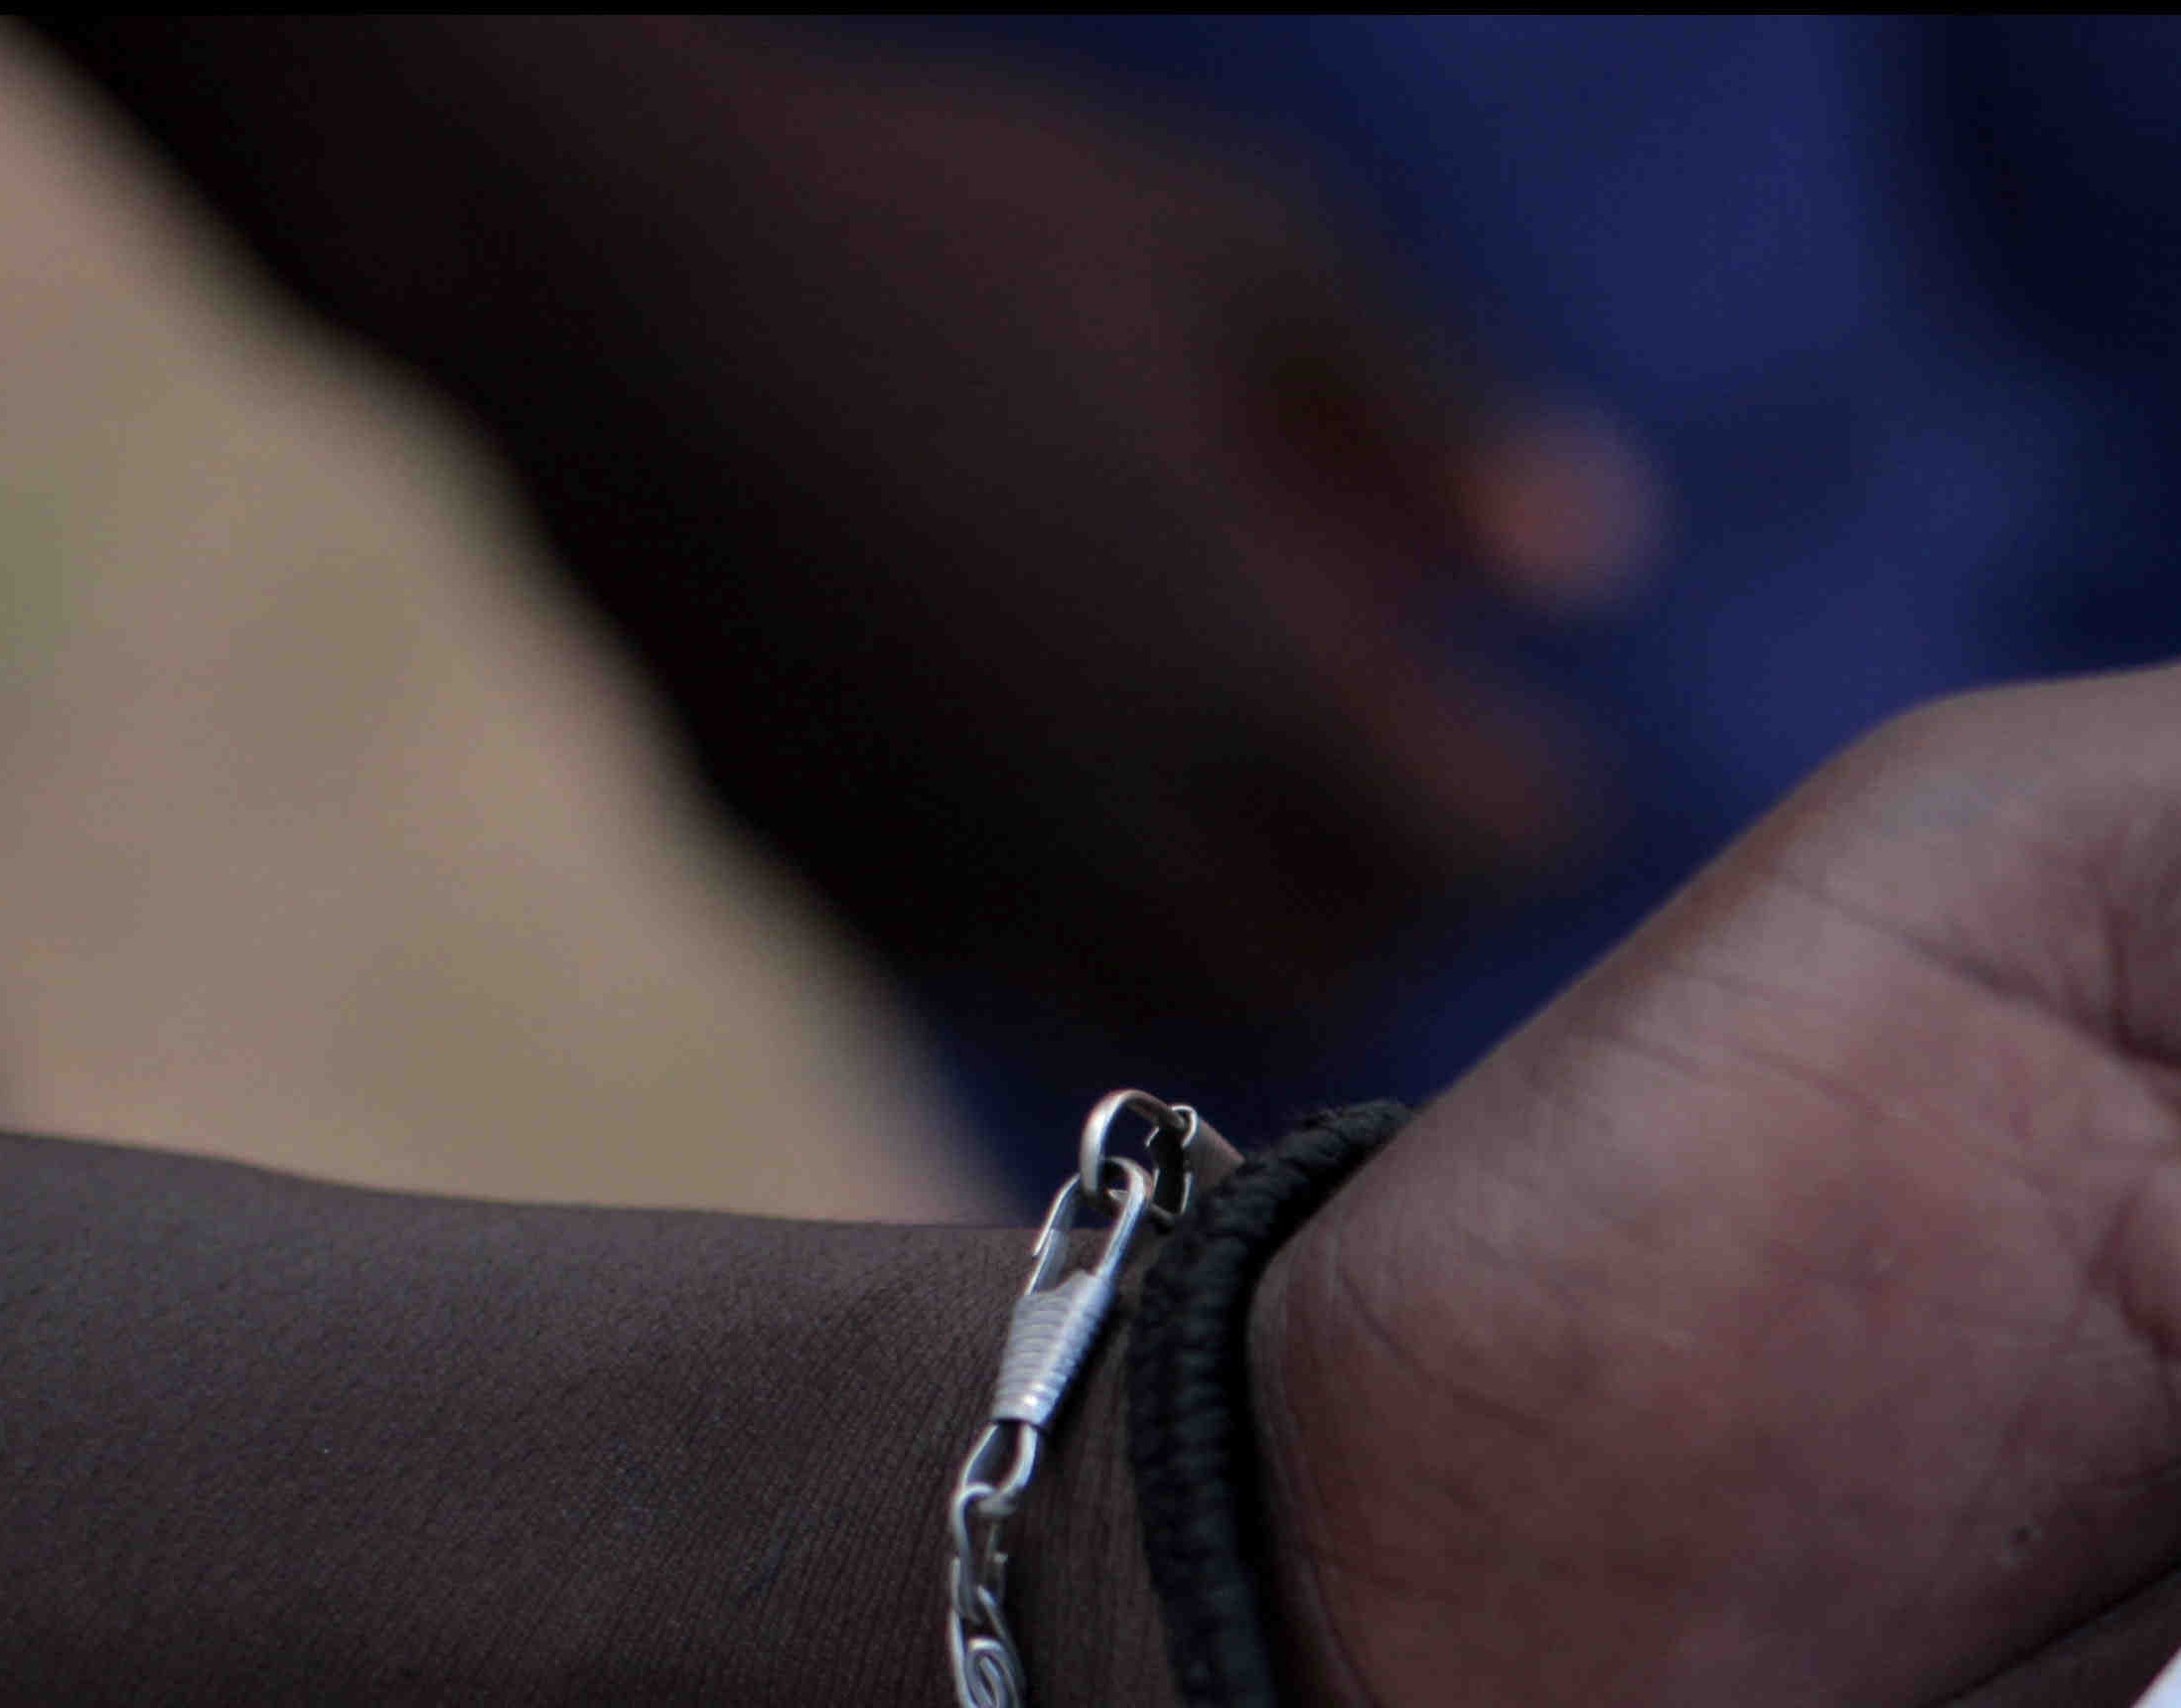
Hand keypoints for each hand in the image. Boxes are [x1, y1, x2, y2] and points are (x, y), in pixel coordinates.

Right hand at [50, 19, 1644, 1044]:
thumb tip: (1599, 555)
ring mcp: (937, 868)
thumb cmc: (936, 217)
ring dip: (1238, 953)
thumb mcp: (1240, 249)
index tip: (1555, 771)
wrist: (581, 250)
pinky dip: (1067, 935)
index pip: (1467, 849)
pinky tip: (1074, 824)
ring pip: (1155, 1017)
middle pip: (1328, 979)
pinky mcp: (800, 873)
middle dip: (1398, 917)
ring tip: (1264, 849)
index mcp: (1233, 676)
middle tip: (1409, 829)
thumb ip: (1433, 414)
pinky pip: (986, 973)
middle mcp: (1095, 819)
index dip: (1536, 816)